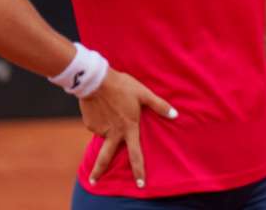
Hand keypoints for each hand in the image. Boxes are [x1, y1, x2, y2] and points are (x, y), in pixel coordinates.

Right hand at [79, 68, 176, 187]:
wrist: (95, 81)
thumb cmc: (123, 86)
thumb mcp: (144, 94)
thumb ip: (159, 106)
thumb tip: (175, 115)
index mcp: (129, 128)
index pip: (135, 154)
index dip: (138, 170)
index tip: (140, 184)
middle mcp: (113, 133)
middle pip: (105, 157)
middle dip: (99, 171)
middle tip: (94, 182)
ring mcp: (100, 129)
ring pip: (104, 134)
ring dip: (105, 127)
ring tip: (108, 109)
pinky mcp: (89, 124)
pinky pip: (97, 124)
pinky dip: (101, 118)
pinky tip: (103, 106)